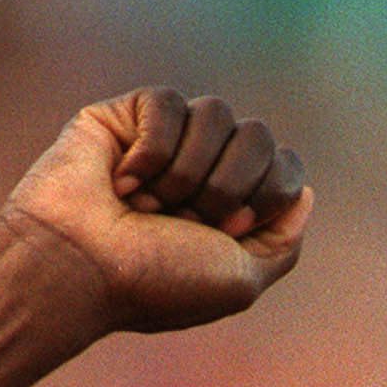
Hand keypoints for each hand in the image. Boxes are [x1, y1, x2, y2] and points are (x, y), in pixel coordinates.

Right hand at [0, 89, 310, 334]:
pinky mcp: (129, 115)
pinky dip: (151, 152)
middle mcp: (207, 171)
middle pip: (258, 136)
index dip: (265, 194)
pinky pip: (169, 104)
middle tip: (185, 219)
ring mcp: (169, 141)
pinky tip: (122, 182)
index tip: (227, 228)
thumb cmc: (157, 282)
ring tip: (148, 207)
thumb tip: (305, 192)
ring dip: (186, 173)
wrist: (82, 267)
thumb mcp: (240, 281)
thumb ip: (282, 242)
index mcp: (236, 210)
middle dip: (226, 185)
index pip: (286, 168)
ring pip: (216, 114)